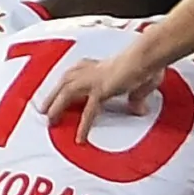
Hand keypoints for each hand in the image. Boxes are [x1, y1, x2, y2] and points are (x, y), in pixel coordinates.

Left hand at [40, 43, 163, 130]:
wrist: (149, 56)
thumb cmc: (146, 63)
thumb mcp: (139, 84)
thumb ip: (136, 97)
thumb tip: (139, 109)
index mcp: (97, 65)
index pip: (74, 74)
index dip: (66, 84)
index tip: (59, 92)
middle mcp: (91, 70)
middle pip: (64, 83)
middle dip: (52, 96)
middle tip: (44, 110)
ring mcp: (93, 80)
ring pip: (67, 94)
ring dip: (57, 108)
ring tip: (51, 122)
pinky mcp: (100, 90)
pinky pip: (88, 111)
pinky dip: (84, 125)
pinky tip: (80, 138)